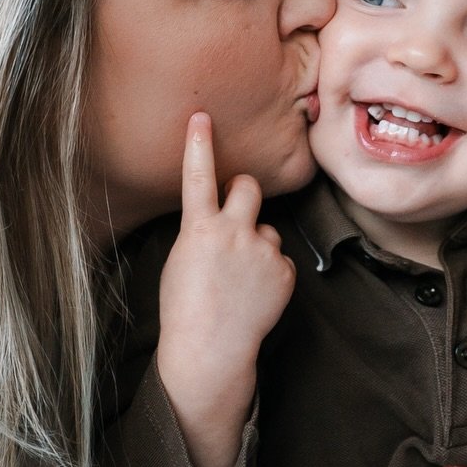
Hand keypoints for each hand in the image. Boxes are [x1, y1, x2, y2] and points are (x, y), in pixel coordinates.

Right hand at [155, 112, 294, 466]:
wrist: (210, 350)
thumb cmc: (185, 307)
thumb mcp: (181, 260)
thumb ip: (201, 232)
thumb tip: (219, 219)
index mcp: (199, 228)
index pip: (198, 175)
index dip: (199, 144)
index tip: (202, 116)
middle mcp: (234, 232)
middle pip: (248, 187)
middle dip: (242, 191)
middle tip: (235, 210)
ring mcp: (263, 251)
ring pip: (266, 228)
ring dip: (256, 243)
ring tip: (240, 278)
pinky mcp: (284, 271)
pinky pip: (279, 259)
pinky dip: (270, 272)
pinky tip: (254, 294)